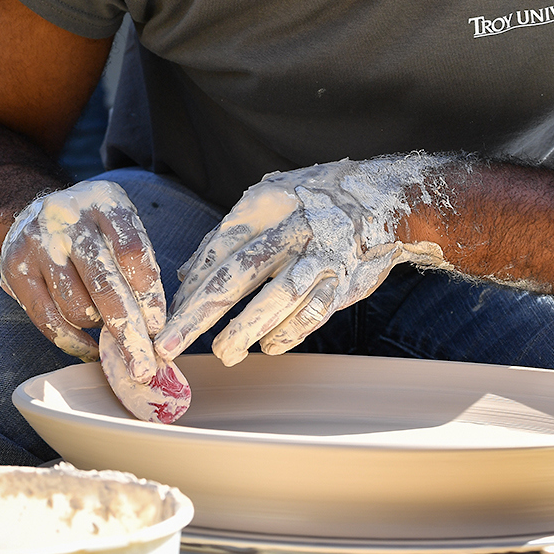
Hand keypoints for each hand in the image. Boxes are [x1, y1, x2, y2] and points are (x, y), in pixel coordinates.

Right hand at [0, 180, 166, 381]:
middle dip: (128, 331)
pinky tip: (90, 347)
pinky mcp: (15, 269)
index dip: (148, 293)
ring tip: (109, 327)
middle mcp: (68, 219)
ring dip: (99, 327)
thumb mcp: (120, 226)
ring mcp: (38, 244)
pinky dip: (72, 341)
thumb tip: (155, 324)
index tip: (159, 326)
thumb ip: (139, 263)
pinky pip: (47, 318)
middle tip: (144, 366)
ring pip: (77, 307)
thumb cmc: (92, 226)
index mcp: (105, 202)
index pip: (132, 251)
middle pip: (105, 284)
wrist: (33, 209)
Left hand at [154, 155, 450, 365]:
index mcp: (266, 206)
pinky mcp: (346, 277)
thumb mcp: (268, 205)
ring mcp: (321, 253)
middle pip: (238, 272)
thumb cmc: (315, 204)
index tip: (167, 319)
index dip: (192, 287)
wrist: (385, 200)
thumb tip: (187, 275)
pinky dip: (292, 329)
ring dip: (248, 327)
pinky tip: (269, 346)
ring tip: (225, 353)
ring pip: (280, 293)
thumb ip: (227, 238)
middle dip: (200, 313)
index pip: (217, 250)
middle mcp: (292, 227)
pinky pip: (317, 308)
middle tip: (171, 344)